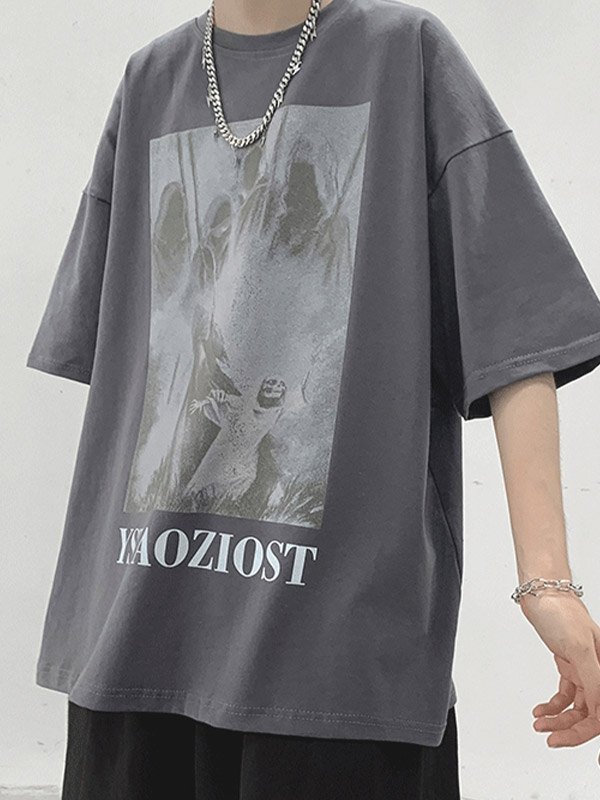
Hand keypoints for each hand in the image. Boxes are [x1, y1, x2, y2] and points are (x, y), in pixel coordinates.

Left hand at [519, 590, 599, 746]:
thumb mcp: (579, 647)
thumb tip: (599, 710)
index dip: (587, 732)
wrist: (541, 592)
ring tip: (539, 723)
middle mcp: (598, 670)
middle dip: (570, 729)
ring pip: (576, 706)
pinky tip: (540, 710)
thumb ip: (594, 680)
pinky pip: (565, 694)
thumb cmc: (560, 611)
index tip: (571, 744)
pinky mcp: (568, 664)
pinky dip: (552, 705)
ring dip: (557, 718)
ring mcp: (583, 668)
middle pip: (590, 713)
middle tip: (549, 738)